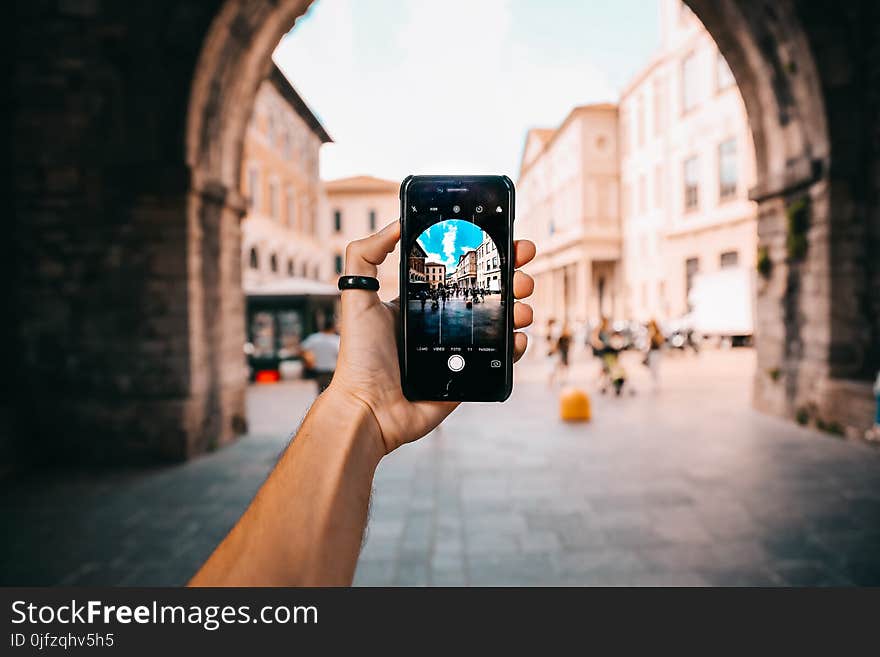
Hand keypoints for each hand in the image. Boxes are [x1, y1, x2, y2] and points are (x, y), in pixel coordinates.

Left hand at [327, 221, 535, 454]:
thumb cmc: (361, 357)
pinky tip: (518, 336)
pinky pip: (501, 358)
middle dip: (512, 277)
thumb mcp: (357, 297)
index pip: (460, 271)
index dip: (484, 255)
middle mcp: (444, 322)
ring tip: (522, 306)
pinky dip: (516, 345)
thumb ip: (366, 255)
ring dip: (519, 308)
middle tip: (522, 271)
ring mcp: (460, 349)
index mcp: (423, 302)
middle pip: (489, 293)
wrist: (370, 408)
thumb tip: (397, 222)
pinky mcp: (470, 376)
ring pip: (501, 322)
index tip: (505, 239)